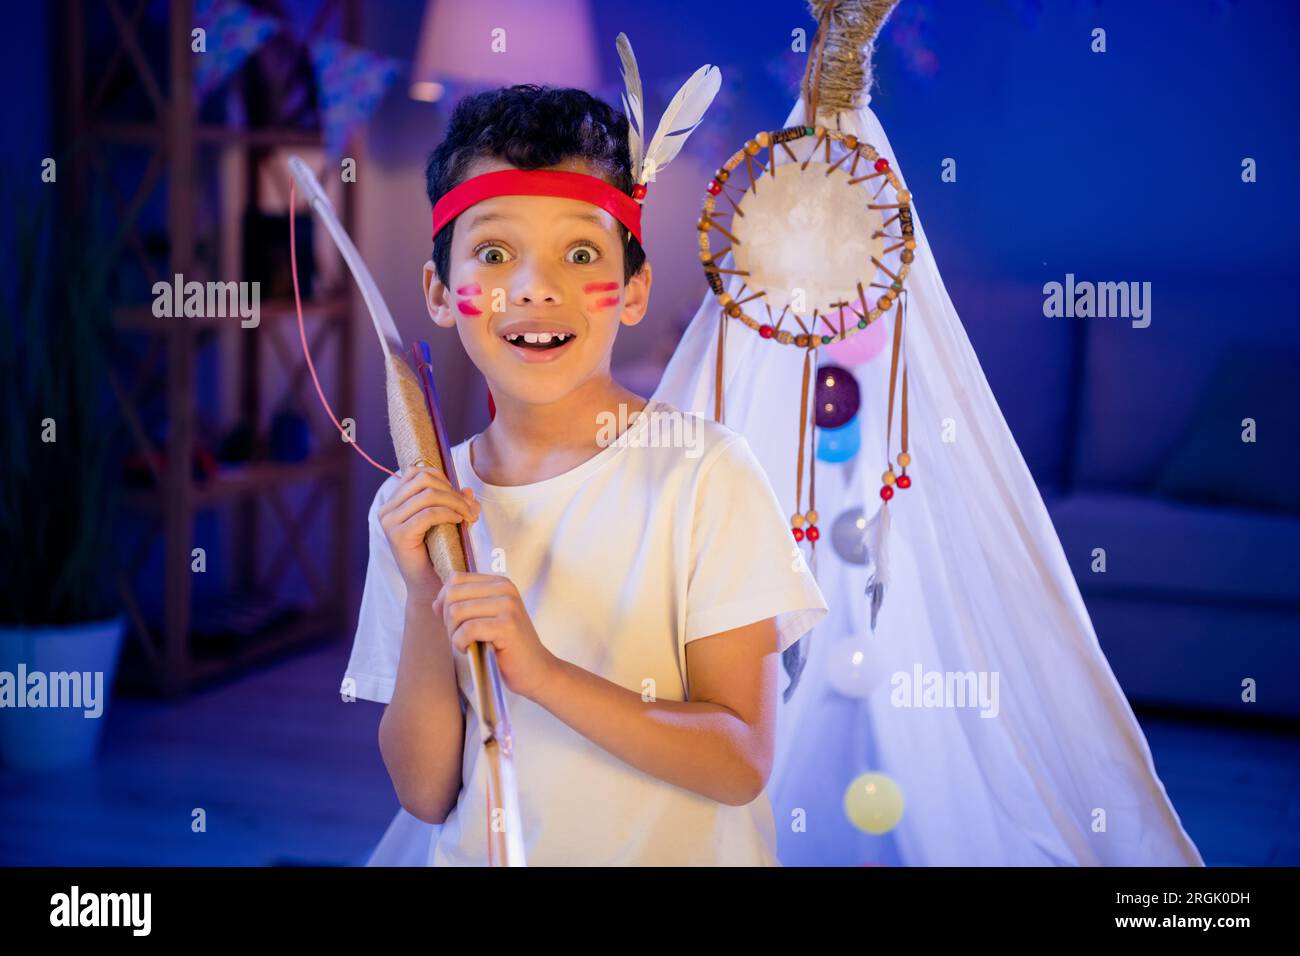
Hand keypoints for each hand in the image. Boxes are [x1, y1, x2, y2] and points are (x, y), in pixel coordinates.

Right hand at [379, 466, 479, 603]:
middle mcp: (387, 509)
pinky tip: (459, 521)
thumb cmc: (438, 553)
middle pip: (424, 480)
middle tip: (470, 508)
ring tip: (468, 516)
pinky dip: (448, 514)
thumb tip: (467, 489)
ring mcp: (390, 522)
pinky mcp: (398, 536)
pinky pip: (428, 514)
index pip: (417, 472)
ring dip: (454, 502)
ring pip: (428, 495)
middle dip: (452, 491)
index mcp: (395, 501)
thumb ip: (456, 503)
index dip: (443, 479)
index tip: (461, 497)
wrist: (429, 586)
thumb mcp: (449, 522)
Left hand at [432, 571, 557, 700]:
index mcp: (499, 582)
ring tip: (466, 644)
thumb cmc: (507, 648)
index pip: (455, 580)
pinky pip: (467, 629)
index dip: (446, 602)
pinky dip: (460, 643)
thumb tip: (435, 603)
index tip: (456, 623)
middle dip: (448, 620)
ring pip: (457, 611)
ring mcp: (508, 605)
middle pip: (452, 595)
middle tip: (460, 637)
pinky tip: (469, 650)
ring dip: (453, 634)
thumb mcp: (484, 621)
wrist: (536, 670)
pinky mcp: (507, 625)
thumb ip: (461, 608)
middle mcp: (505, 588)